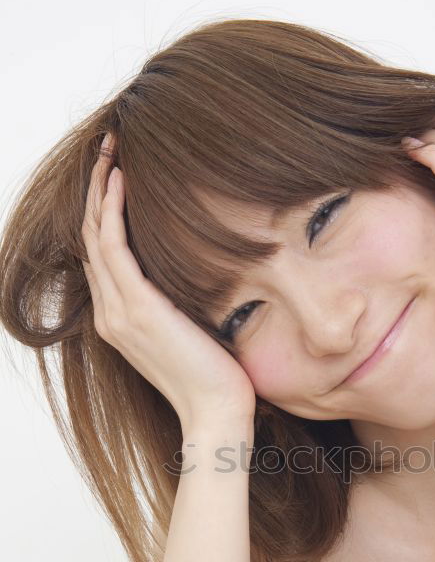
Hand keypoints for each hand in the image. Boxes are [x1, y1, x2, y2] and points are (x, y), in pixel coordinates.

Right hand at [80, 133, 256, 428]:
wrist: (216, 412)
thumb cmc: (215, 377)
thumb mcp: (193, 331)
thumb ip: (179, 302)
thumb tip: (198, 271)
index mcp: (120, 320)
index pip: (102, 256)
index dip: (103, 212)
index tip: (116, 175)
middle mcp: (110, 313)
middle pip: (90, 239)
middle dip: (96, 190)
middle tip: (107, 149)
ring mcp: (118, 311)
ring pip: (95, 236)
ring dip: (100, 189)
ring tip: (109, 151)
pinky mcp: (136, 308)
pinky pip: (113, 247)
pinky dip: (113, 210)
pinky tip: (120, 181)